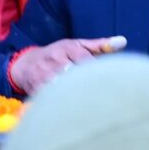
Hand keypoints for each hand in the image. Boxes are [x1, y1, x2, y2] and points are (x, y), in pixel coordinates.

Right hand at [8, 34, 126, 93]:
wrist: (25, 65)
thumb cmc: (58, 54)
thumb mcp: (76, 45)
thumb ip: (100, 45)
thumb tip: (123, 41)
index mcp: (67, 48)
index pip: (86, 60)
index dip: (98, 71)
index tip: (109, 79)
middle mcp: (55, 60)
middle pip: (77, 74)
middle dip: (90, 84)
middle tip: (106, 95)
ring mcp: (44, 75)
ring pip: (65, 87)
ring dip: (80, 95)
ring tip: (93, 103)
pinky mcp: (38, 89)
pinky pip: (54, 98)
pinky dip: (66, 103)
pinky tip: (78, 108)